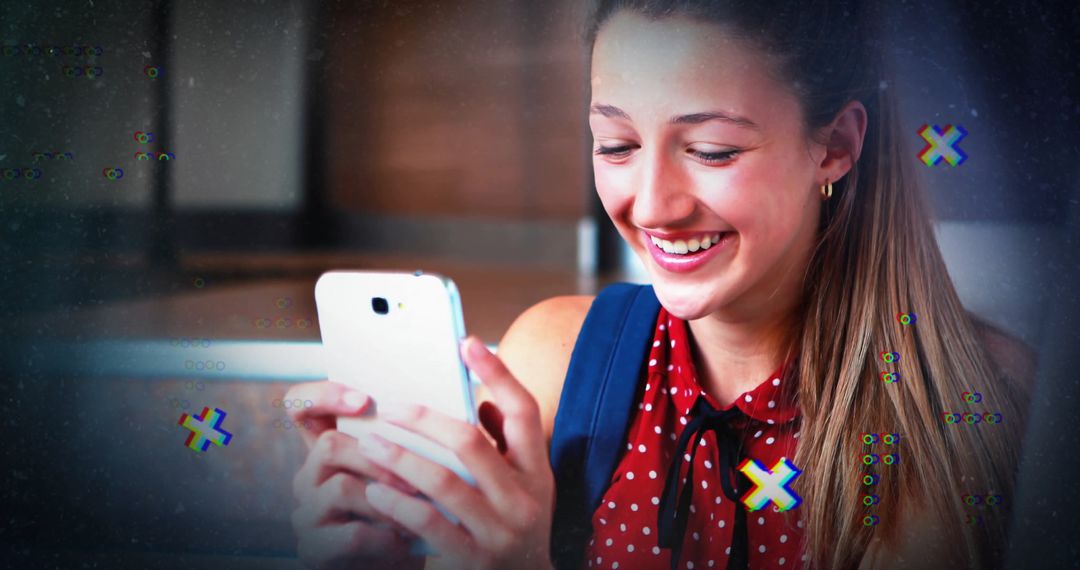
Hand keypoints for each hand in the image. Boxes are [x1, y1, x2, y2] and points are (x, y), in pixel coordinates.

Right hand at [285, 381, 424, 569]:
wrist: (399, 562)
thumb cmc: (408, 511)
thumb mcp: (405, 470)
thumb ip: (405, 440)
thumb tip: (429, 408)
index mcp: (327, 449)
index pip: (299, 405)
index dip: (322, 394)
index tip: (364, 399)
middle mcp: (307, 477)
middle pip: (328, 445)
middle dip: (378, 458)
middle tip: (415, 478)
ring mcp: (305, 513)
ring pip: (341, 488)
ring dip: (388, 501)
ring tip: (418, 513)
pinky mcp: (313, 550)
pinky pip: (351, 533)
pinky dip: (386, 536)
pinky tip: (405, 541)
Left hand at [357, 336, 555, 569]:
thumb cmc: (515, 530)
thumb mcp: (524, 488)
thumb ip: (504, 447)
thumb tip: (478, 400)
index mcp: (539, 472)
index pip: (523, 411)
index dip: (497, 373)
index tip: (466, 342)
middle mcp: (525, 499)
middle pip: (470, 442)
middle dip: (423, 419)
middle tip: (389, 407)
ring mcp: (499, 532)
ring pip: (443, 482)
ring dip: (400, 458)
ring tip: (369, 445)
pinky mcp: (472, 560)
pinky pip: (427, 523)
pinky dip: (398, 503)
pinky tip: (375, 492)